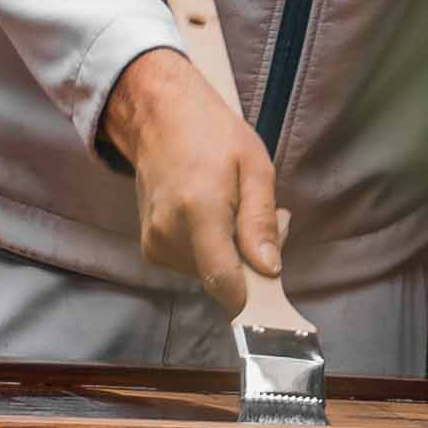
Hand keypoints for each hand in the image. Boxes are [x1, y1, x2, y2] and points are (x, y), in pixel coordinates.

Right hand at [110, 0, 293, 313]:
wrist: (158, 117)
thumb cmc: (211, 134)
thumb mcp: (254, 166)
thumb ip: (261, 221)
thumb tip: (270, 269)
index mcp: (199, 211)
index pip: (224, 281)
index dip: (253, 301)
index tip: (277, 310)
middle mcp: (169, 234)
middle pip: (223, 278)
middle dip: (252, 261)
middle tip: (268, 219)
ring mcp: (155, 243)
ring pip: (210, 274)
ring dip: (233, 255)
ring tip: (236, 210)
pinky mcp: (151, 248)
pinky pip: (194, 265)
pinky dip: (212, 251)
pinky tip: (215, 217)